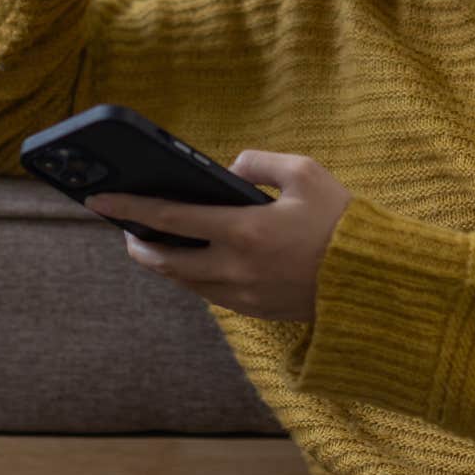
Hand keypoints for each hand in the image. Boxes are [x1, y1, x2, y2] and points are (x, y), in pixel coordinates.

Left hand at [83, 150, 351, 322]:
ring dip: (164, 262)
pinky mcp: (255, 311)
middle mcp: (235, 268)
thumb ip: (258, 163)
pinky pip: (210, 293)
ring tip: (156, 242)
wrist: (376, 281)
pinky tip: (194, 260)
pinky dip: (193, 276)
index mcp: (243, 231)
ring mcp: (243, 295)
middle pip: (164, 261)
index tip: (98, 200)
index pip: (168, 218)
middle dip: (138, 243)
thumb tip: (228, 171)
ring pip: (184, 282)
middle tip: (126, 226)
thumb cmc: (343, 221)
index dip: (128, 208)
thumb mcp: (305, 172)